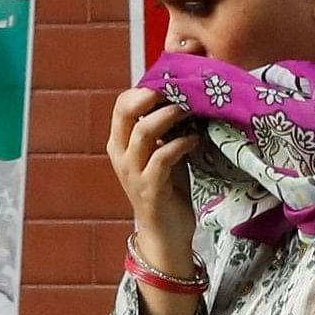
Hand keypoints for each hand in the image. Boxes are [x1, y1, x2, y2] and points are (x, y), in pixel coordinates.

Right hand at [107, 87, 198, 268]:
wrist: (166, 233)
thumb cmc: (167, 187)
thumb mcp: (162, 151)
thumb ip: (166, 128)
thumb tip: (186, 95)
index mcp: (120, 143)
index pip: (123, 103)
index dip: (145, 88)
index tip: (173, 81)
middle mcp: (121, 155)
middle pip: (125, 111)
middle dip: (152, 94)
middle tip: (179, 88)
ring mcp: (133, 172)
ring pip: (143, 132)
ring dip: (170, 116)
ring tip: (191, 110)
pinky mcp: (150, 189)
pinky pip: (162, 158)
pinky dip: (180, 144)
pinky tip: (195, 140)